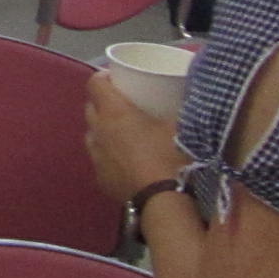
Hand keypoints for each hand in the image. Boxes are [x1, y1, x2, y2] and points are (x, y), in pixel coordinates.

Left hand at [85, 72, 187, 202]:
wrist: (163, 200)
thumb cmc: (171, 156)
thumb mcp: (180, 126)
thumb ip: (179, 107)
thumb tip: (188, 92)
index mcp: (114, 112)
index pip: (94, 84)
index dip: (103, 77)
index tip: (116, 78)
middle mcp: (98, 131)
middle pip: (91, 107)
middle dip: (102, 102)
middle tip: (123, 104)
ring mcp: (95, 155)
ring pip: (92, 134)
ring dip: (103, 129)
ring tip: (123, 132)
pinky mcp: (99, 177)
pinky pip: (99, 158)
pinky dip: (108, 153)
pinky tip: (124, 159)